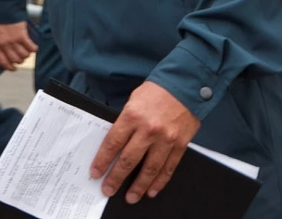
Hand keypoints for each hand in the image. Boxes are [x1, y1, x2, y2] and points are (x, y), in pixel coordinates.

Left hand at [0, 21, 37, 71]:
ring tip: (27, 52)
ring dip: (27, 55)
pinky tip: (34, 47)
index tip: (13, 68)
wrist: (3, 7)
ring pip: (24, 55)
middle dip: (20, 61)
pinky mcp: (22, 35)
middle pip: (15, 60)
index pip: (3, 61)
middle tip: (21, 58)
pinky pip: (30, 47)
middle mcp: (4, 44)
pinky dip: (33, 48)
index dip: (9, 67)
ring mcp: (13, 40)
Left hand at [90, 81, 200, 202]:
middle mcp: (148, 130)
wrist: (186, 85)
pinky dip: (160, 181)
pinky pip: (168, 167)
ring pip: (150, 169)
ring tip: (131, 197)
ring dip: (139, 186)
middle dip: (116, 177)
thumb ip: (125, 121)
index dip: (102, 160)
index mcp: (132, 116)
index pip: (113, 143)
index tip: (96, 172)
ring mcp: (166, 139)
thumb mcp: (133, 100)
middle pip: (129, 160)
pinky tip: (152, 190)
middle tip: (108, 189)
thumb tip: (116, 143)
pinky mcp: (180, 144)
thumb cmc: (157, 91)